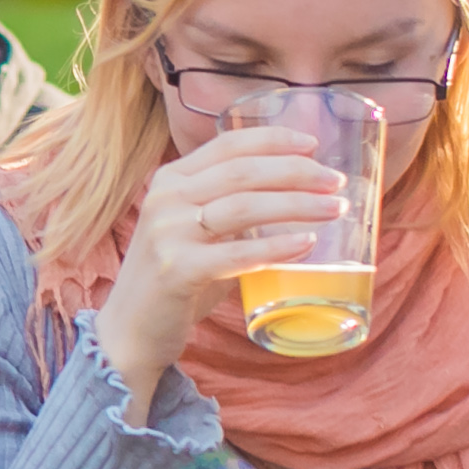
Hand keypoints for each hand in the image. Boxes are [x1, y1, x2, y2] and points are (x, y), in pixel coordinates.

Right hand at [93, 125, 350, 403]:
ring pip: (244, 207)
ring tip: (334, 210)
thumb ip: (228, 210)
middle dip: (297, 172)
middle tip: (337, 182)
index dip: (274, 140)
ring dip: (297, 205)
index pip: (228, 145)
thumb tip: (296, 196)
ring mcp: (168, 234)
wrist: (131, 329)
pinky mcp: (177, 270)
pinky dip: (276, 247)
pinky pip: (237, 254)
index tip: (314, 145)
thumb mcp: (193, 230)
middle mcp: (166, 199)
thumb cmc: (175, 279)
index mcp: (170, 180)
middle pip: (243, 172)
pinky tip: (307, 244)